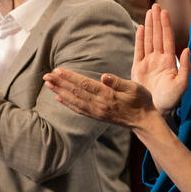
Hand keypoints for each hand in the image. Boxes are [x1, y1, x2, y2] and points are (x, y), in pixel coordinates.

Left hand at [43, 67, 158, 130]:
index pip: (84, 84)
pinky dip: (67, 104)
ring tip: (48, 85)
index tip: (58, 70)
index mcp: (108, 95)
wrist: (144, 121)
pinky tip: (59, 98)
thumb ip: (118, 82)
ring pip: (74, 101)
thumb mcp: (135, 88)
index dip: (70, 77)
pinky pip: (79, 110)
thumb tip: (103, 76)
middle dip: (60, 83)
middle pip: (75, 92)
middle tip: (46, 76)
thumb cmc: (142, 101)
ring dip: (60, 92)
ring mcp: (97, 112)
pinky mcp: (97, 117)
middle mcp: (99, 105)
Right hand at [130, 4, 189, 115]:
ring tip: (148, 13)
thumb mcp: (183, 84)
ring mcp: (148, 63)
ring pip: (148, 40)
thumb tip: (186, 49)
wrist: (157, 111)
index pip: (167, 39)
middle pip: (157, 36)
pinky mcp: (137, 69)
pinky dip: (139, 39)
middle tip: (155, 5)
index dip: (165, 25)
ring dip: (148, 26)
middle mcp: (158, 59)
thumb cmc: (172, 100)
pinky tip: (140, 28)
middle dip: (156, 20)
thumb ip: (186, 67)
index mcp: (169, 62)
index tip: (163, 12)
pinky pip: (138, 50)